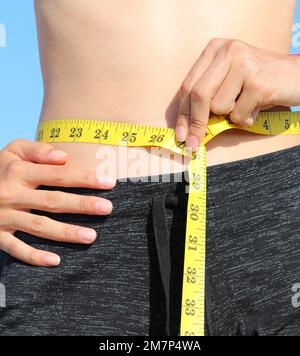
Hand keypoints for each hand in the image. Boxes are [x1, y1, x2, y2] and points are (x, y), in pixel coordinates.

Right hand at [0, 139, 115, 266]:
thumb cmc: (0, 169)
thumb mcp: (13, 151)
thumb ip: (37, 150)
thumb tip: (63, 156)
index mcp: (19, 173)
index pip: (58, 175)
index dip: (84, 179)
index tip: (108, 182)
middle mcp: (12, 195)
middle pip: (52, 201)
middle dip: (82, 205)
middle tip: (107, 208)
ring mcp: (4, 217)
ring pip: (39, 226)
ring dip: (66, 232)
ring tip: (92, 236)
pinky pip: (15, 248)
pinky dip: (34, 256)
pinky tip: (56, 261)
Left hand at [176, 38, 299, 149]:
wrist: (298, 76)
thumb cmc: (259, 81)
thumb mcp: (229, 80)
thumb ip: (208, 96)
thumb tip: (187, 129)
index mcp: (215, 49)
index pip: (188, 86)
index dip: (182, 114)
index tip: (180, 135)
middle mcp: (228, 51)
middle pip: (198, 95)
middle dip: (195, 124)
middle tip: (193, 143)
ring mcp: (244, 64)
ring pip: (218, 107)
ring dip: (231, 115)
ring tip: (247, 104)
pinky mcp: (258, 82)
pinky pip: (238, 115)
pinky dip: (246, 119)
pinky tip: (257, 107)